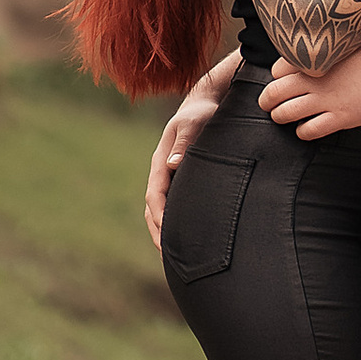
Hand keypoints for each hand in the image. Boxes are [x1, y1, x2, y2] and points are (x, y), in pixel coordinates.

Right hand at [144, 52, 238, 244]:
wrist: (207, 102)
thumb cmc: (201, 113)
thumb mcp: (193, 124)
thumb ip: (184, 144)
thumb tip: (172, 165)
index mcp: (161, 162)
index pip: (154, 195)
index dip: (158, 218)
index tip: (164, 238)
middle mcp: (163, 172)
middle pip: (153, 208)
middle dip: (158, 232)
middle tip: (167, 257)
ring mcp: (171, 176)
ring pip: (161, 208)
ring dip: (164, 230)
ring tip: (173, 255)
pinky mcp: (182, 178)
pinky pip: (174, 204)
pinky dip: (175, 221)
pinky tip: (187, 234)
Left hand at [261, 31, 360, 140]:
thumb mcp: (345, 39)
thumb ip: (326, 47)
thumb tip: (317, 49)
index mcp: (315, 57)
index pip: (277, 71)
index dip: (277, 78)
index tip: (281, 82)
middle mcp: (315, 78)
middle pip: (274, 93)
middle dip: (267, 101)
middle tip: (269, 105)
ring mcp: (327, 99)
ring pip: (286, 113)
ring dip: (280, 117)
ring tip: (283, 117)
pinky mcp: (341, 116)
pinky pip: (309, 130)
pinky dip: (302, 132)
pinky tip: (307, 128)